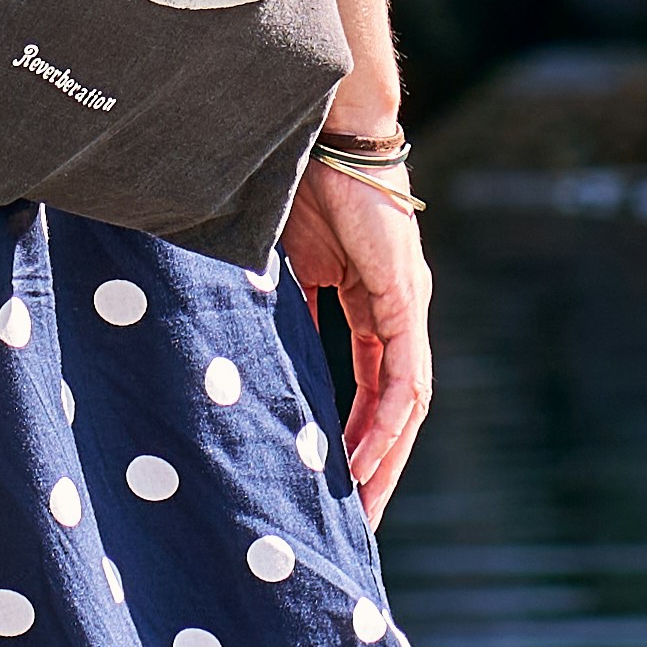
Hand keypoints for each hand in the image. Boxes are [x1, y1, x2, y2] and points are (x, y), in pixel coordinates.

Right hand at [286, 142, 432, 514]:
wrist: (324, 126)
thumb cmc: (298, 178)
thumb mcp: (282, 263)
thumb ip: (277, 307)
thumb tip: (240, 348)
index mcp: (371, 301)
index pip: (373, 384)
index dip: (357, 434)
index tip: (337, 481)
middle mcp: (397, 308)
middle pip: (396, 404)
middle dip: (378, 463)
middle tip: (358, 519)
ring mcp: (405, 302)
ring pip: (406, 399)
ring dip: (386, 455)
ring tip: (363, 502)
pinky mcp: (402, 294)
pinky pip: (403, 374)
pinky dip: (387, 419)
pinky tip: (368, 455)